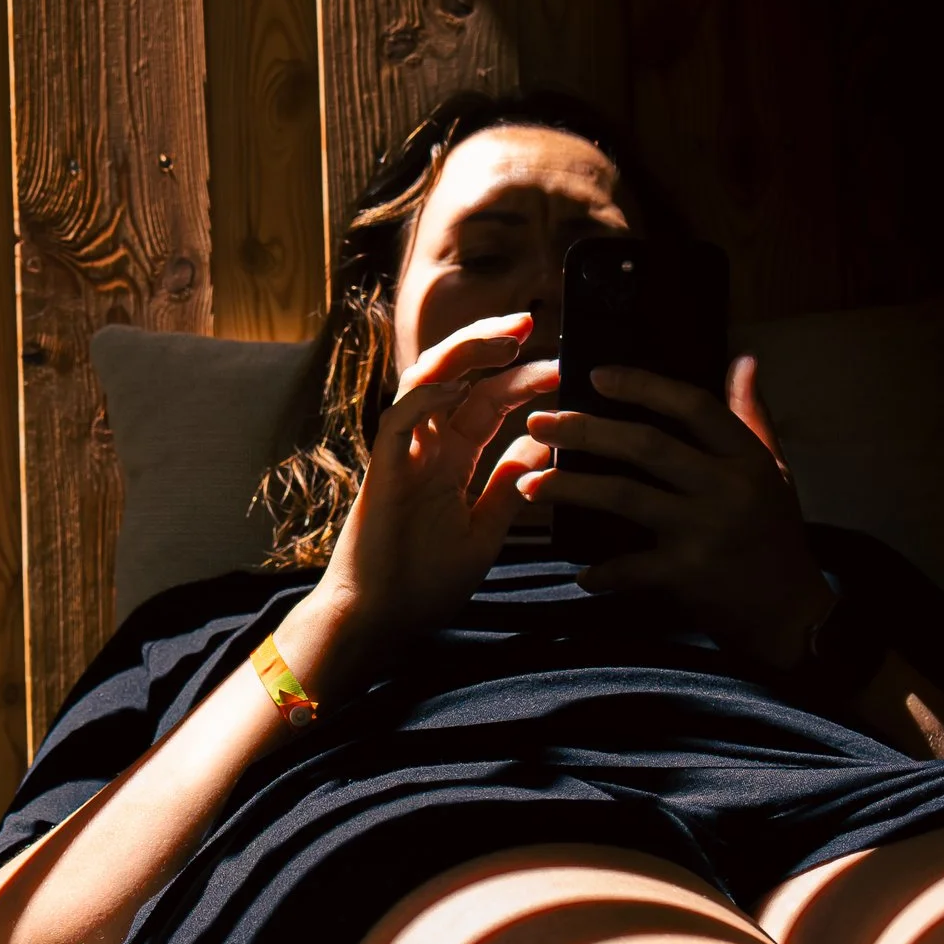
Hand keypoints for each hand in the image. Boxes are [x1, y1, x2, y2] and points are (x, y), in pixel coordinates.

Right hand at [299, 313, 558, 690]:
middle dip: (492, 343)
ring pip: (424, 380)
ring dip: (464, 353)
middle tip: (533, 321)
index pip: (487, 401)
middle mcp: (425, 447)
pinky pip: (398, 419)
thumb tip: (546, 442)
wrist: (380, 622)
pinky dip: (425, 397)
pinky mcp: (382, 472)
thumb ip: (509, 485)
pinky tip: (459, 386)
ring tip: (507, 336)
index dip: (521, 378)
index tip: (563, 365)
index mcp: (449, 459)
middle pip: (458, 376)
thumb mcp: (485, 530)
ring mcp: (401, 455)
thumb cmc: (424, 582)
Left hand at [518, 353, 833, 671]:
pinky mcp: (690, 574)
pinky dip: (603, 572)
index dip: (644, 385)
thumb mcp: (774, 471)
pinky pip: (631, 567)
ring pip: (625, 497)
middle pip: (646, 446)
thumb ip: (752, 416)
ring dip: (571, 489)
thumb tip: (742, 359)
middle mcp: (727, 488)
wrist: (793, 613)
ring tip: (529, 485)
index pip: (693, 405)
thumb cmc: (776, 535)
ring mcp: (707, 531)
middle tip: (539, 424)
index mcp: (745, 458)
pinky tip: (580, 572)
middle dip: (586, 431)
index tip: (596, 375)